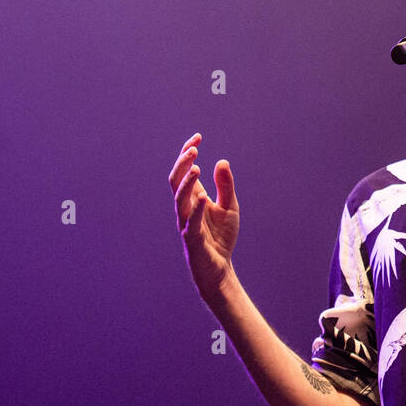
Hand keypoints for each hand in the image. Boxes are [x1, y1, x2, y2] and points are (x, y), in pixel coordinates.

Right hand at [169, 132, 239, 298]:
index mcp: (193, 197)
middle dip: (183, 164)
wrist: (219, 268)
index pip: (185, 171)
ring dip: (186, 183)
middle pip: (176, 181)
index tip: (198, 137)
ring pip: (179, 199)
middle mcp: (186, 208)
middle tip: (193, 149)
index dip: (187, 153)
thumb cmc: (221, 237)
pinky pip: (191, 222)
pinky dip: (197, 210)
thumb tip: (222, 161)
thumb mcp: (229, 206)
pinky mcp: (192, 239)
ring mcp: (187, 223)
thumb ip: (225, 185)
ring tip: (195, 167)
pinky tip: (204, 198)